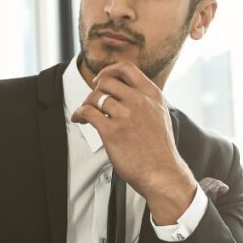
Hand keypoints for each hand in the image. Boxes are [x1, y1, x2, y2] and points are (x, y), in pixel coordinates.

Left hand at [71, 61, 197, 223]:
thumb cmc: (160, 151)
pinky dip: (79, 114)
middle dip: (95, 90)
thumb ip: (147, 102)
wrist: (162, 173)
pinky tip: (80, 119)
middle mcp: (139, 101)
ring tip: (85, 114)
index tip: (101, 79)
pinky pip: (88, 112)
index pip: (127, 69)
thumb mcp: (161, 116)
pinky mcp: (112, 131)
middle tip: (92, 101)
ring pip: (95, 97)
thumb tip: (128, 93)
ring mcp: (125, 115)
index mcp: (152, 95)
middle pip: (106, 82)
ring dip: (85, 104)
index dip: (109, 70)